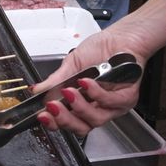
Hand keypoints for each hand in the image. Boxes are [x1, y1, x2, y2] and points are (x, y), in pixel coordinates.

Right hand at [31, 26, 150, 134]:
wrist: (121, 37)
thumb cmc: (100, 50)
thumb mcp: (72, 64)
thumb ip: (56, 80)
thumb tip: (37, 90)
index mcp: (83, 103)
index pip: (68, 122)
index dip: (55, 123)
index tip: (43, 116)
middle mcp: (98, 108)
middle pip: (81, 127)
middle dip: (64, 119)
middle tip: (52, 107)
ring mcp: (113, 106)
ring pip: (96, 118)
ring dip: (79, 106)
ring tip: (69, 91)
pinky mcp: (127, 97)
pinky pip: (110, 102)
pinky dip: (96, 94)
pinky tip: (86, 83)